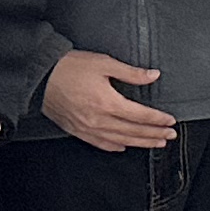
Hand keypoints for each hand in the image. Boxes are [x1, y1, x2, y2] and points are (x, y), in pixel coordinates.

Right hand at [46, 50, 174, 151]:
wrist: (39, 77)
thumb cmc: (69, 67)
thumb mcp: (104, 63)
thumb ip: (131, 73)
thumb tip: (153, 76)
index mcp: (107, 103)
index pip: (140, 116)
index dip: (158, 120)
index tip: (170, 122)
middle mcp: (98, 119)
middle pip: (133, 131)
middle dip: (154, 134)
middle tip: (170, 136)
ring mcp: (86, 128)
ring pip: (119, 140)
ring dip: (140, 143)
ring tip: (155, 144)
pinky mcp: (76, 130)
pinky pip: (99, 143)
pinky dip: (114, 147)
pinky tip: (124, 146)